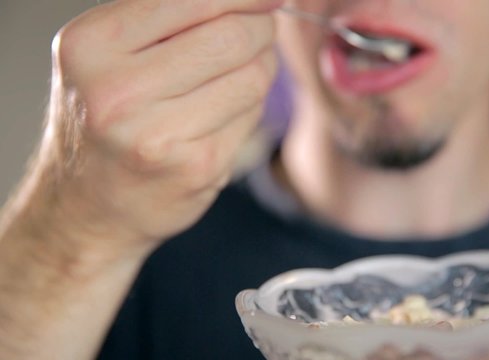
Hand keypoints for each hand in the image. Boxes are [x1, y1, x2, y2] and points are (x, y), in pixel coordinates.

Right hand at [37, 0, 281, 258]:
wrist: (85, 207)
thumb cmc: (104, 122)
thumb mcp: (108, 55)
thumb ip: (169, 17)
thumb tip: (252, 1)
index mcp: (93, 44)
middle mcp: (118, 90)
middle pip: (233, 37)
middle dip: (261, 31)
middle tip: (258, 36)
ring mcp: (157, 135)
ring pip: (252, 77)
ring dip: (259, 70)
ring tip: (232, 80)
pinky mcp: (196, 167)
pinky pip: (252, 117)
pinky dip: (249, 109)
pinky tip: (222, 118)